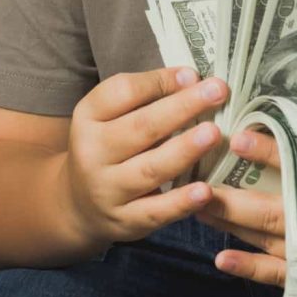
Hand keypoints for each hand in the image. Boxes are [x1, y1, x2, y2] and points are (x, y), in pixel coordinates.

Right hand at [58, 67, 227, 248]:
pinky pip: (155, 212)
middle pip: (141, 127)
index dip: (158, 81)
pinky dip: (181, 202)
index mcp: (89, 116)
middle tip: (217, 92)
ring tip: (214, 133)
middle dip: (182, 108)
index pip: (122, 92)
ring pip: (150, 169)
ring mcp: (106, 190)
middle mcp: (92, 153)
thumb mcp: (112, 115)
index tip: (192, 75)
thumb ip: (147, 96)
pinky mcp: (124, 221)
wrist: (78, 204)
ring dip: (184, 150)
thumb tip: (192, 80)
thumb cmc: (109, 146)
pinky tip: (206, 190)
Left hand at [196, 129, 286, 286]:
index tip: (235, 139)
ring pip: (261, 232)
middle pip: (266, 204)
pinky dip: (247, 265)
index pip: (293, 164)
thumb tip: (273, 124)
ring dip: (230, 221)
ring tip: (201, 209)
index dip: (265, 151)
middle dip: (230, 195)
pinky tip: (221, 259)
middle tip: (198, 179)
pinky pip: (273, 271)